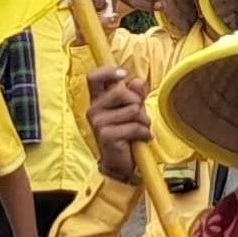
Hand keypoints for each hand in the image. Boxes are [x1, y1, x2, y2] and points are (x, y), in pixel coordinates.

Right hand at [85, 66, 152, 183]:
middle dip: (138, 104)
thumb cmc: (126, 134)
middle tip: (139, 118)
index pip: (94, 78)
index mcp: (97, 100)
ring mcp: (98, 123)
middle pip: (122, 92)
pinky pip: (134, 126)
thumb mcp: (132, 110)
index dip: (109, 72)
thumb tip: (138, 81)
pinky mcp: (106, 135)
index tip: (124, 74)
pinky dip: (144, 134)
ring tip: (140, 130)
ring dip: (143, 121)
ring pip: (133, 110)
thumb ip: (135, 94)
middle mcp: (93, 110)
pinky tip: (142, 139)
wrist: (120, 164)